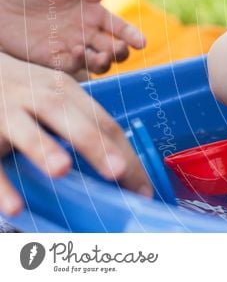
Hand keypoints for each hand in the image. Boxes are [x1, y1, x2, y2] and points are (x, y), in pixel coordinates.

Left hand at [0, 0, 145, 74]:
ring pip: (98, 63)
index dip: (133, 36)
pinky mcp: (53, 60)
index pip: (120, 28)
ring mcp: (71, 48)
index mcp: (93, 13)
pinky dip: (79, 65)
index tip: (141, 42)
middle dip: (121, 52)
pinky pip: (72, 69)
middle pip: (114, 50)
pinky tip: (75, 52)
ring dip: (104, 63)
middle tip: (116, 50)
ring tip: (99, 56)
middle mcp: (86, 33)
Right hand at [0, 52, 152, 215]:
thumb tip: (121, 166)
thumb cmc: (23, 91)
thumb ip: (81, 123)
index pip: (102, 121)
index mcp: (65, 91)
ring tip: (62, 170)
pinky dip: (2, 184)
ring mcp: (6, 111)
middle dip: (95, 144)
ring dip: (43, 148)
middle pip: (70, 118)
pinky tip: (15, 206)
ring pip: (25, 127)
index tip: (142, 187)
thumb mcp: (53, 96)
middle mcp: (38, 96)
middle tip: (118, 172)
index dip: (125, 153)